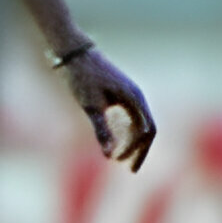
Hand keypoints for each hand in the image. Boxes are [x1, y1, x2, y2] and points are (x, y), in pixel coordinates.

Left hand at [58, 46, 156, 168]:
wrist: (74, 52)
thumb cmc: (81, 76)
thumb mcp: (89, 105)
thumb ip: (101, 130)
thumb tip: (108, 155)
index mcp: (134, 98)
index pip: (146, 130)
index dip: (137, 149)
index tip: (120, 162)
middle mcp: (136, 96)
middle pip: (147, 129)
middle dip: (140, 150)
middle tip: (131, 170)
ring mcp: (130, 94)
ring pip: (140, 123)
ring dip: (134, 142)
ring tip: (123, 160)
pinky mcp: (121, 94)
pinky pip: (131, 117)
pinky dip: (127, 132)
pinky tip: (118, 143)